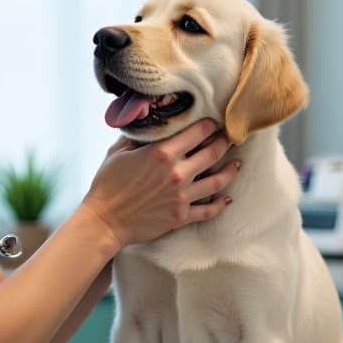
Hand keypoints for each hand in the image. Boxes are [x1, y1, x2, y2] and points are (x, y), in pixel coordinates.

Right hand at [81, 119, 239, 247]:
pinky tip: (227, 199)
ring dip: (231, 170)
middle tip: (231, 138)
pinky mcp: (181, 216)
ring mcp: (182, 196)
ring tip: (237, 164)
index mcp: (162, 153)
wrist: (104, 221)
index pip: (197, 132)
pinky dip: (220, 204)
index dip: (209, 124)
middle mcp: (177, 172)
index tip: (214, 122)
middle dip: (225, 142)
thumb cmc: (107, 185)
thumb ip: (136, 137)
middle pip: (213, 153)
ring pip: (218, 181)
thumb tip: (146, 124)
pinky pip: (208, 210)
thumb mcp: (118, 152)